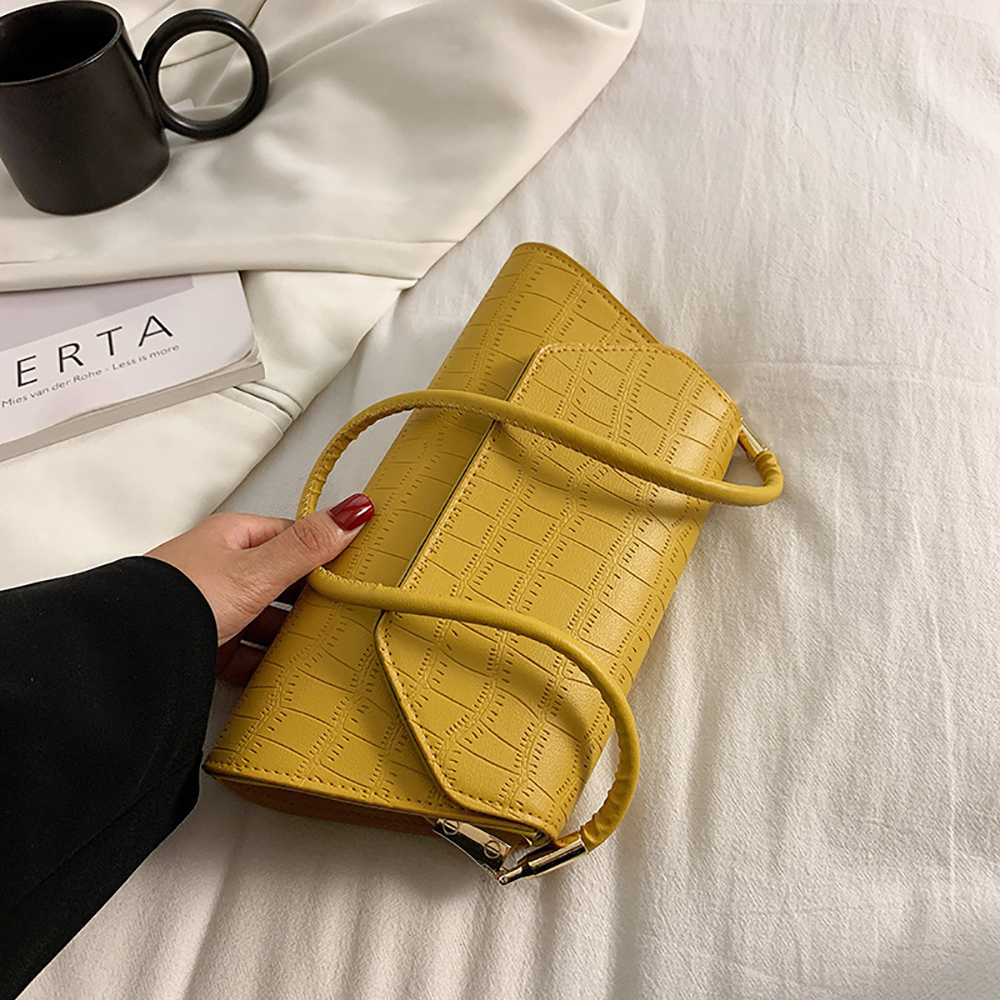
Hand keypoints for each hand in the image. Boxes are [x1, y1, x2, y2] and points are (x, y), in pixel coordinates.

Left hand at [146, 493, 373, 683]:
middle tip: (343, 616)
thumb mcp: (256, 571)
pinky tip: (281, 673)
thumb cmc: (179, 599)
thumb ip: (307, 545)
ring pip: (264, 620)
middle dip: (309, 602)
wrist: (126, 653)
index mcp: (233, 538)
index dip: (325, 555)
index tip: (356, 573)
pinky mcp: (204, 646)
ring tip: (318, 649)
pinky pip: (244, 653)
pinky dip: (264, 664)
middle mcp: (221, 569)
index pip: (293, 538)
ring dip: (287, 636)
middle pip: (281, 583)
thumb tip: (353, 510)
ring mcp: (212, 609)